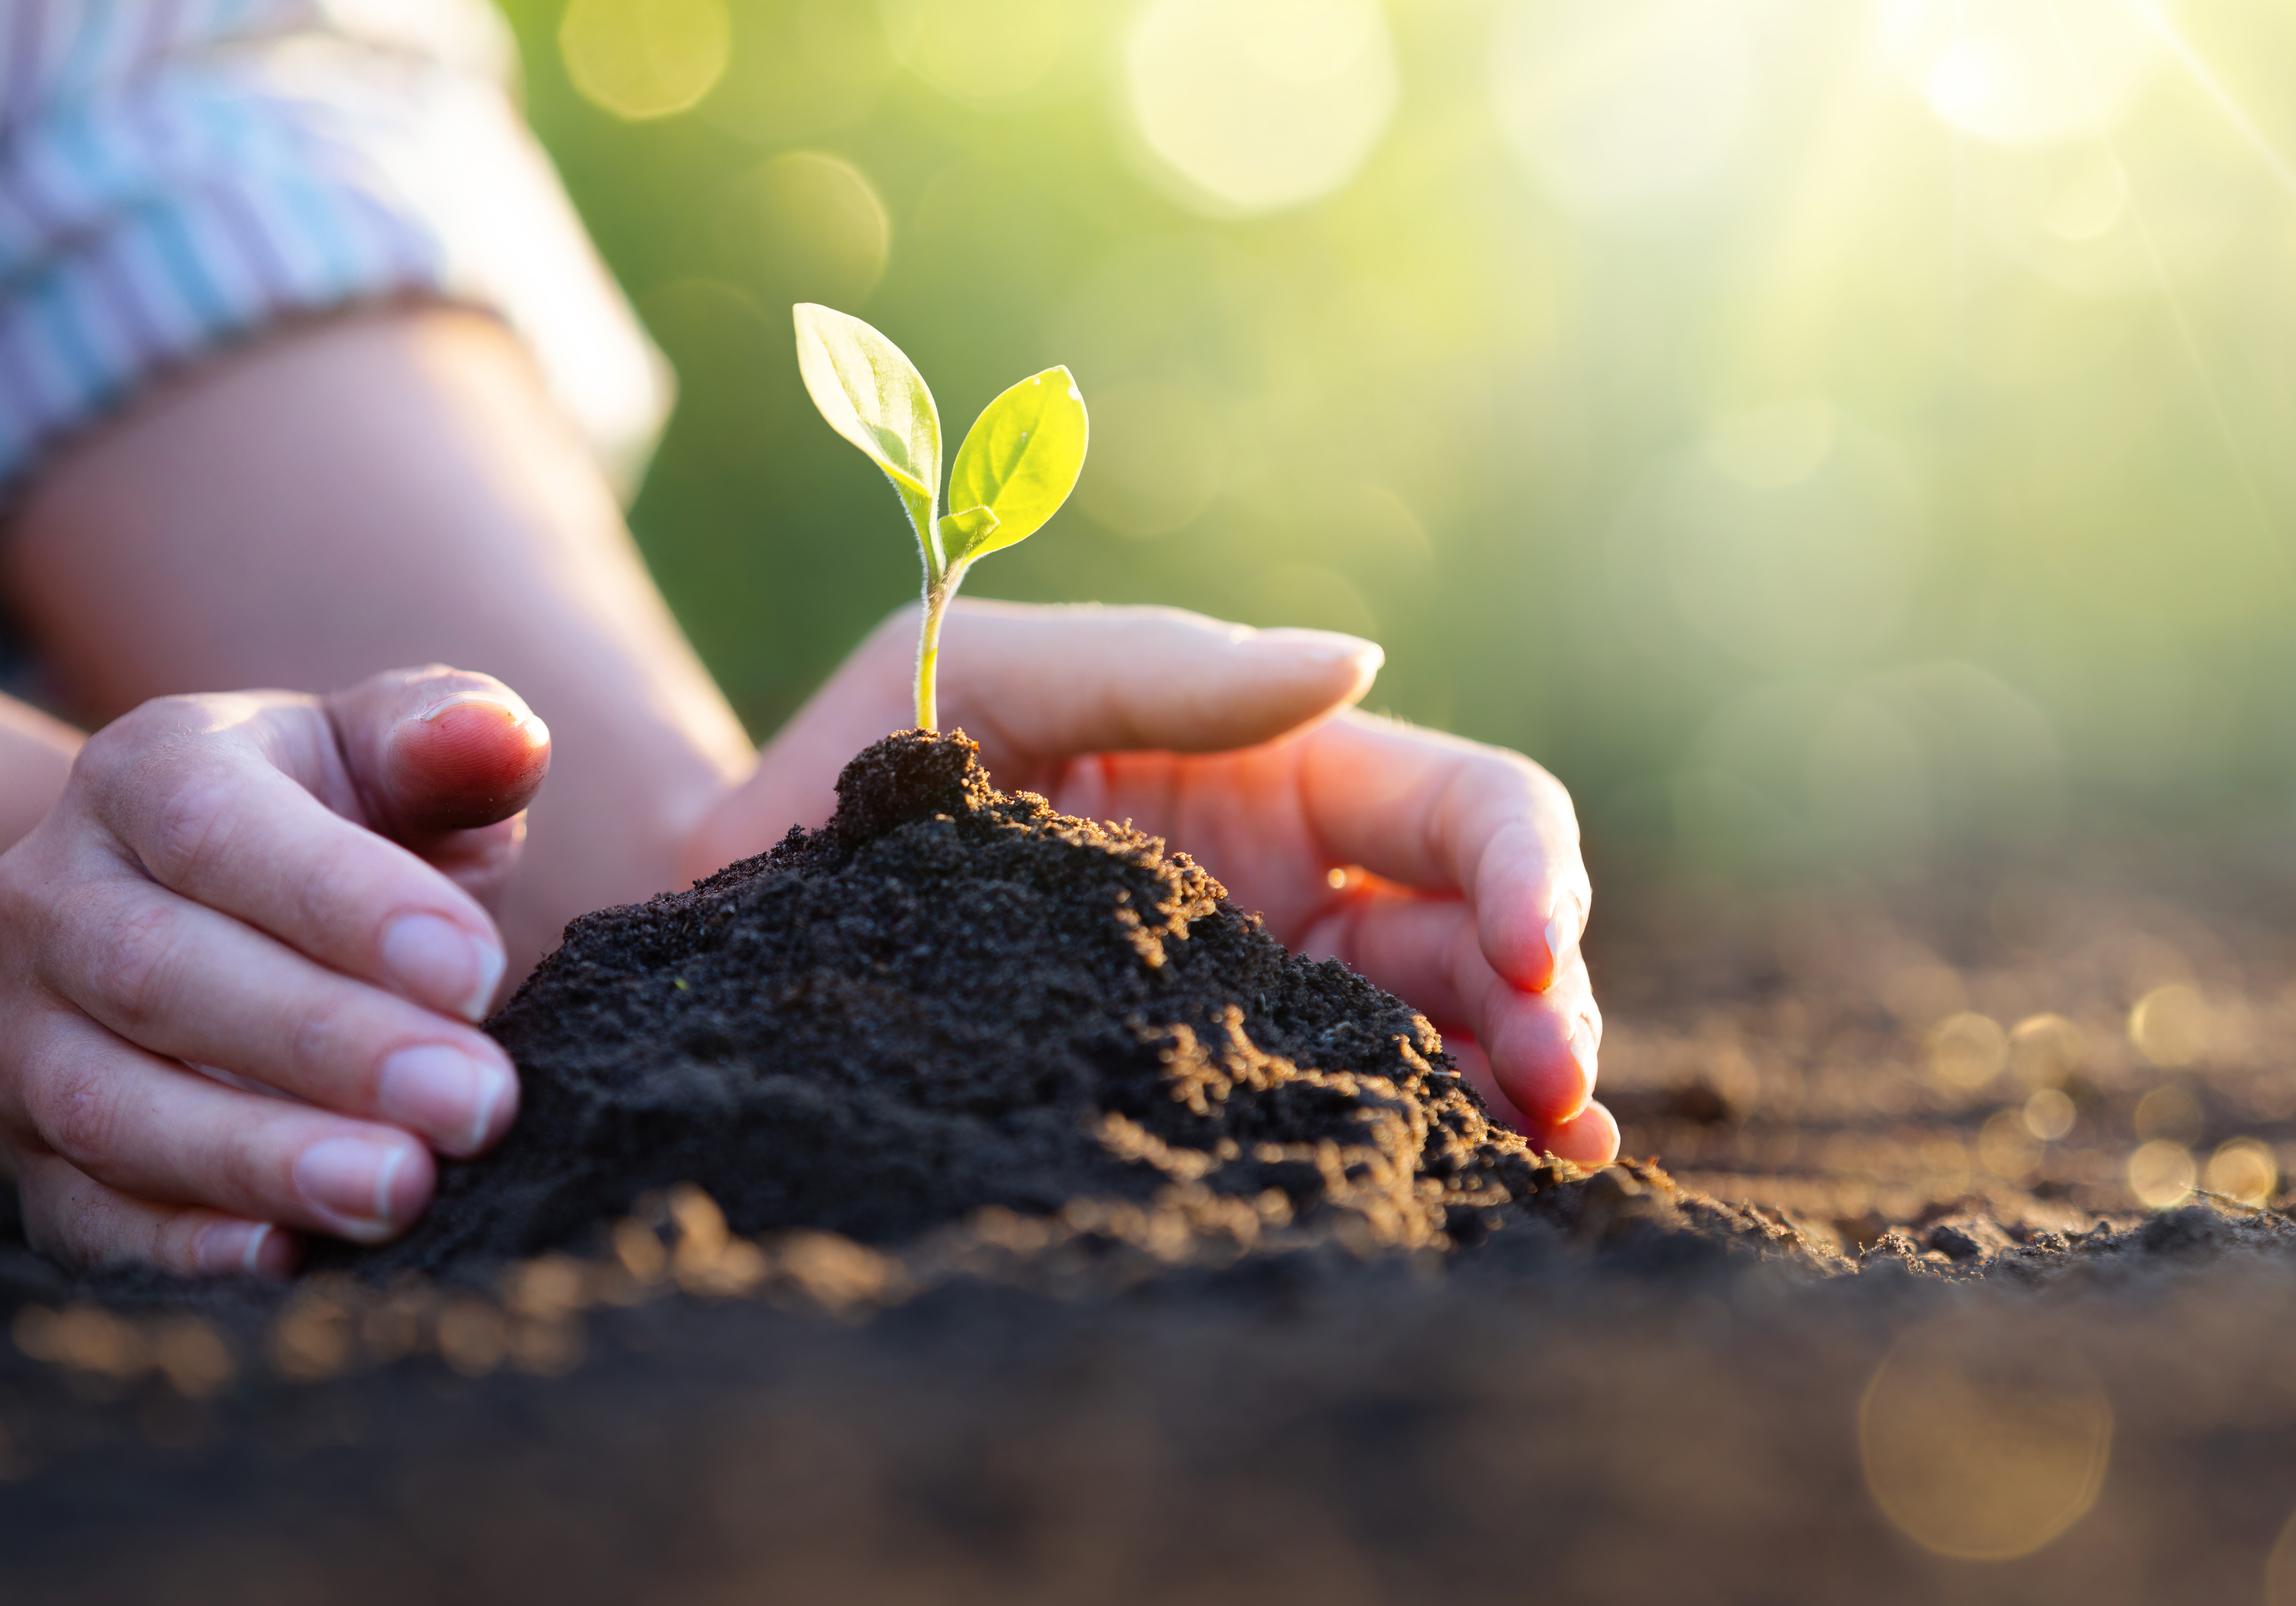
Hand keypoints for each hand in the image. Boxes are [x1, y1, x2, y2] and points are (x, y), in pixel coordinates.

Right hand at [0, 668, 550, 1272]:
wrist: (187, 917)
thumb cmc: (334, 826)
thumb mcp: (385, 755)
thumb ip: (446, 736)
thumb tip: (500, 735)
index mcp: (145, 774)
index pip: (221, 832)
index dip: (347, 907)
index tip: (479, 974)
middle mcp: (51, 898)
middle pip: (161, 975)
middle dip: (326, 1047)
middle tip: (475, 1104)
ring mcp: (22, 1033)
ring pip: (112, 1105)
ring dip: (260, 1158)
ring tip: (401, 1190)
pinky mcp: (30, 1152)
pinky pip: (83, 1212)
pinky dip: (177, 1247)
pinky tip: (285, 1261)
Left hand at [709, 602, 1616, 1163]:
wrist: (732, 916)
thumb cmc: (852, 765)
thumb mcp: (982, 670)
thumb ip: (1163, 663)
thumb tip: (1356, 658)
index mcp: (1283, 773)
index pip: (1470, 807)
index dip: (1527, 869)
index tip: (1528, 952)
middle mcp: (1307, 889)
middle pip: (1490, 936)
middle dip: (1551, 1005)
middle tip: (1563, 1091)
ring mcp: (1273, 999)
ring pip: (1455, 1041)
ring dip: (1527, 1092)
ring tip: (1552, 1159)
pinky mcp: (1216, 1096)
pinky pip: (1358, 1120)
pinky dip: (1443, 1151)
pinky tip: (1484, 1195)